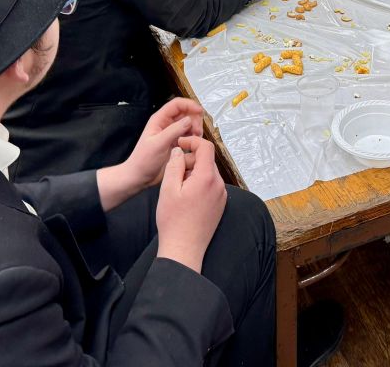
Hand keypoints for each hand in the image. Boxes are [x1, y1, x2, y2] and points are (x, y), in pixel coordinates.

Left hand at [96, 97, 203, 208]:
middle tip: (198, 131)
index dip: (190, 105)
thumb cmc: (143, 160)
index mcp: (159, 120)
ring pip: (188, 124)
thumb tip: (189, 119)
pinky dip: (193, 137)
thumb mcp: (158, 144)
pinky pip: (187, 135)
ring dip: (195, 128)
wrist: (139, 177)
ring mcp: (171, 134)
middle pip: (185, 113)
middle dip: (194, 119)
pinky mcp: (175, 143)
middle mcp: (166, 125)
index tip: (200, 112)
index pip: (177, 104)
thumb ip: (174, 130)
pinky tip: (193, 144)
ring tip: (196, 138)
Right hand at [156, 137, 226, 273]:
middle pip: (206, 160)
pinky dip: (199, 184)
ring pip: (208, 173)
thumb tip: (179, 151)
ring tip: (177, 187)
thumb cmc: (174, 221)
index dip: (192, 141)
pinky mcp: (220, 205)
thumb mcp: (168, 189)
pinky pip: (211, 186)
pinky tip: (186, 197)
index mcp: (207, 178)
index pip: (206, 147)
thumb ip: (174, 165)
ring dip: (193, 173)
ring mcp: (221, 196)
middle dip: (190, 160)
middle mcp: (219, 185)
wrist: (183, 249)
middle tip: (173, 171)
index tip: (179, 143)